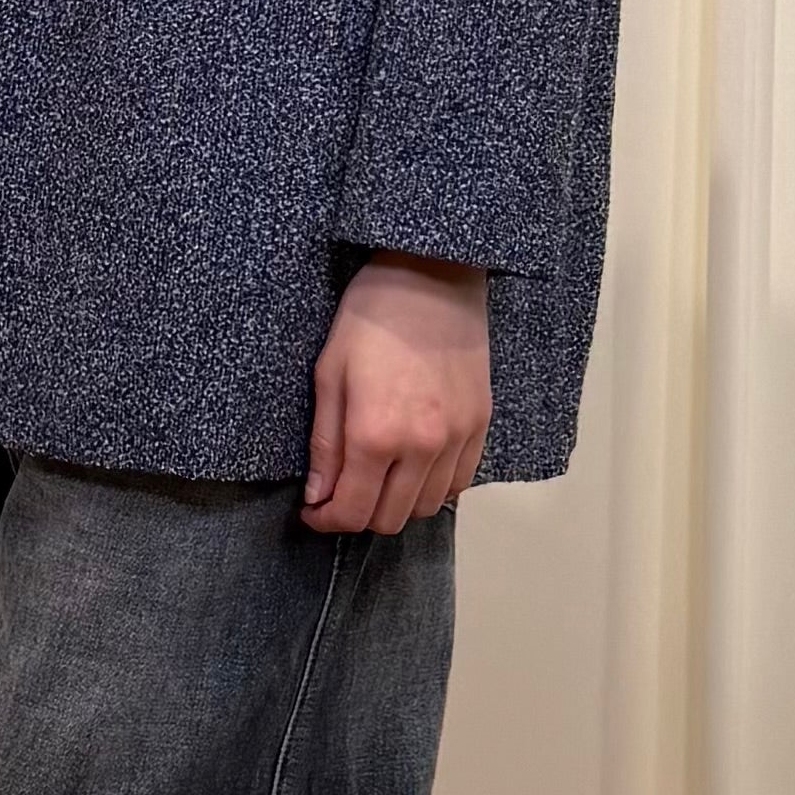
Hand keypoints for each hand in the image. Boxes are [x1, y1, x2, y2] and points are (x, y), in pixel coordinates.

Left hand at [303, 250, 490, 533]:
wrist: (432, 274)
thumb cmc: (370, 316)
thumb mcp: (329, 373)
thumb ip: (324, 444)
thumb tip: (318, 497)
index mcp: (375, 434)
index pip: (351, 513)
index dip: (326, 520)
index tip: (313, 510)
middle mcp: (421, 448)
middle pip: (389, 520)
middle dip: (358, 515)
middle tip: (341, 492)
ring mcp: (456, 439)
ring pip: (426, 508)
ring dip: (397, 505)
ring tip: (377, 478)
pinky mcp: (480, 425)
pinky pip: (459, 484)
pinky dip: (434, 488)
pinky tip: (414, 466)